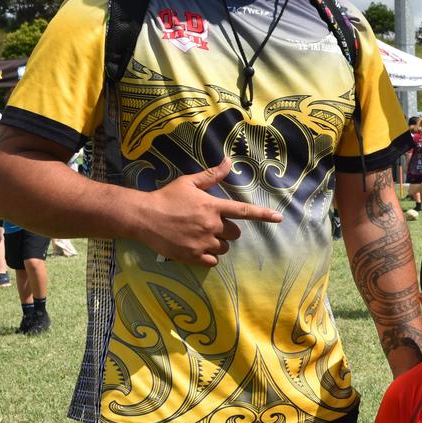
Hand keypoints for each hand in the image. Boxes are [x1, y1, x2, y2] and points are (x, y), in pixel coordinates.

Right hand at [136, 157, 281, 266]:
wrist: (142, 216)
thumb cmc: (166, 197)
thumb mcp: (188, 182)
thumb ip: (211, 175)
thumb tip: (229, 161)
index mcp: (213, 206)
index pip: (244, 211)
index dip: (263, 215)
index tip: (279, 218)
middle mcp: (211, 226)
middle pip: (234, 233)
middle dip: (226, 230)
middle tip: (209, 224)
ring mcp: (202, 242)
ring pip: (224, 248)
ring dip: (217, 243)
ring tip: (199, 235)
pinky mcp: (193, 256)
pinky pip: (212, 261)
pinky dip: (208, 256)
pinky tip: (197, 248)